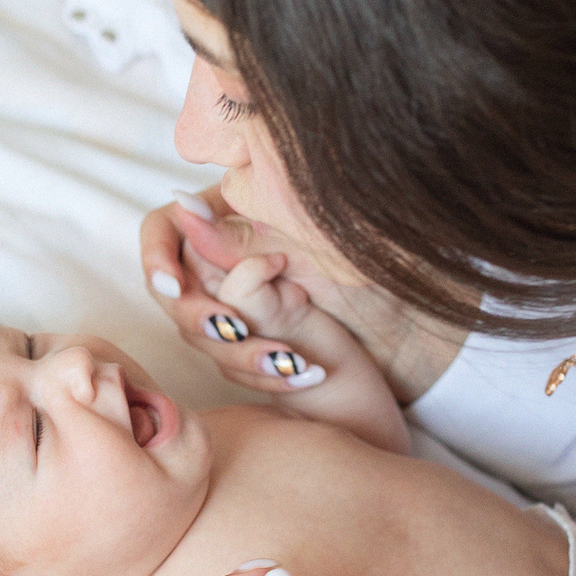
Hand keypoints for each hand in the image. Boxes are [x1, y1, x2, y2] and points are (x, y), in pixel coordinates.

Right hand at [140, 189, 467, 400]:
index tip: (170, 283)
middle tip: (232, 327)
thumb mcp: (302, 242)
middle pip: (171, 292)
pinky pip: (237, 370)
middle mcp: (224, 264)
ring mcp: (237, 310)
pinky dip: (271, 374)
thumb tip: (178, 201)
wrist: (418, 321)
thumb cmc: (368, 263)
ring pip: (203, 339)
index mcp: (229, 220)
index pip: (160, 231)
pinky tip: (306, 374)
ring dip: (245, 354)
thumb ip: (239, 231)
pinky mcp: (258, 349)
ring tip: (290, 359)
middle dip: (201, 317)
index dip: (157, 256)